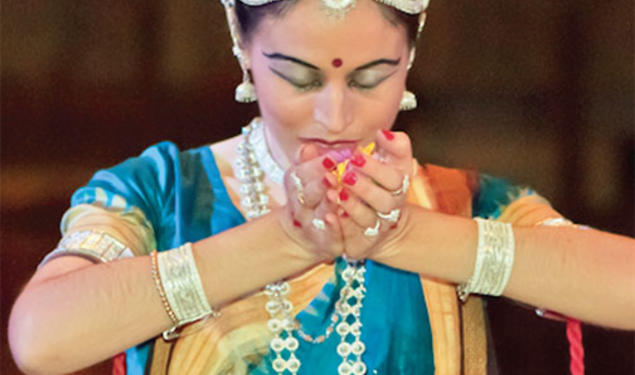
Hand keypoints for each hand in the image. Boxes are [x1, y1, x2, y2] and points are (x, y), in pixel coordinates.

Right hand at [279, 144, 344, 262]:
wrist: (305, 237)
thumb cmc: (313, 199)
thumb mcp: (306, 180)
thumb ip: (308, 162)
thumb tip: (308, 147)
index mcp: (296, 187)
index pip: (301, 174)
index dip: (315, 165)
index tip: (335, 156)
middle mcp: (301, 207)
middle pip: (307, 194)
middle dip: (318, 183)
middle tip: (331, 173)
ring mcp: (312, 226)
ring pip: (318, 214)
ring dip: (325, 203)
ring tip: (334, 192)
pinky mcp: (325, 243)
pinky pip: (327, 235)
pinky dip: (330, 227)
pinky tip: (336, 218)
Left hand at [326, 129, 413, 259]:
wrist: (376, 226)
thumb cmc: (379, 185)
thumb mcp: (389, 162)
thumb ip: (392, 146)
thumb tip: (383, 133)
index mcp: (398, 186)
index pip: (396, 177)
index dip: (377, 167)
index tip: (356, 155)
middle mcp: (391, 208)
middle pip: (385, 201)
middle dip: (366, 187)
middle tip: (346, 174)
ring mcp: (378, 227)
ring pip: (369, 219)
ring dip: (353, 206)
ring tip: (336, 192)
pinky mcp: (363, 242)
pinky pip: (353, 237)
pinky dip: (342, 226)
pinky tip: (331, 215)